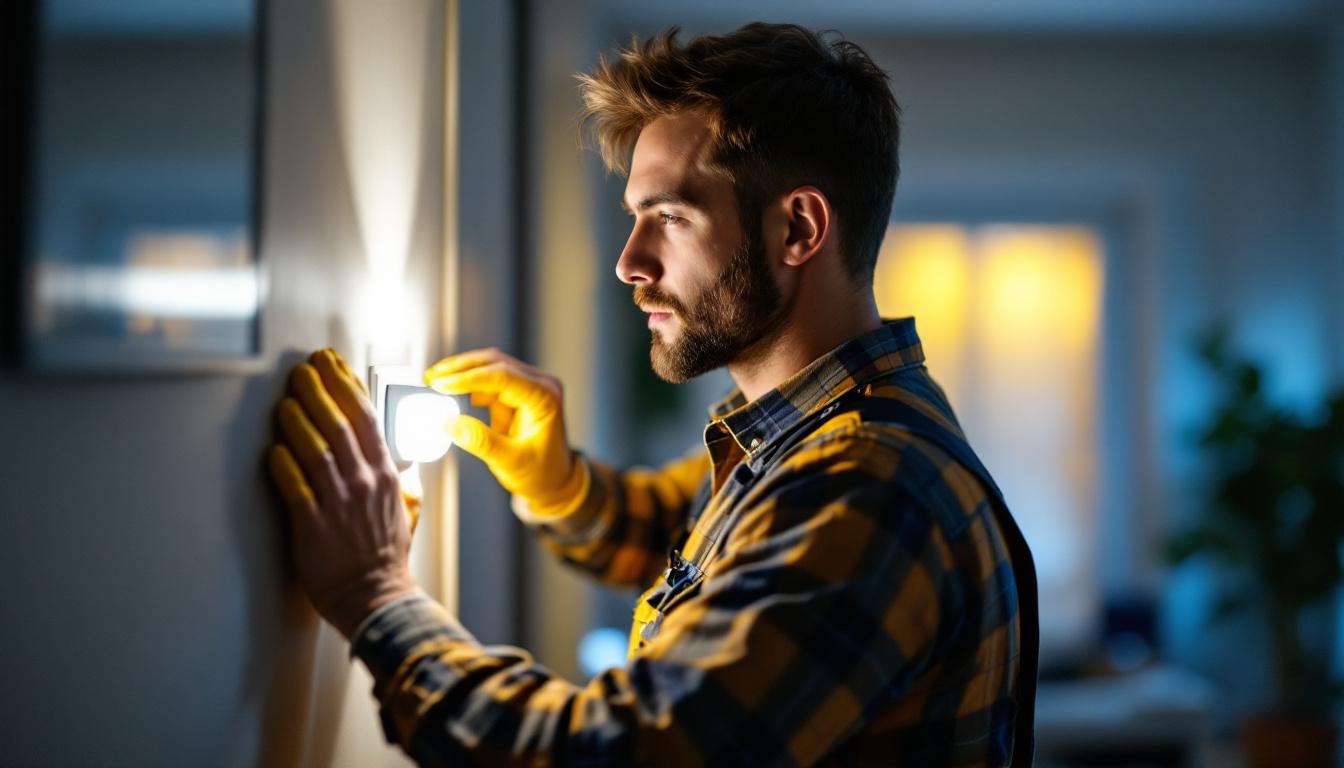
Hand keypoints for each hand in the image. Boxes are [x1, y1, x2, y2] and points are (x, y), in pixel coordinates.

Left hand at [268, 348, 418, 638]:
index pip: (367, 418)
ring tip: (285, 401)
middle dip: (318, 390)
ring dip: (297, 419)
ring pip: (316, 449)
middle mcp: (364, 482)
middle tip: (302, 370)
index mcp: (387, 475)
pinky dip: (283, 463)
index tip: (334, 364)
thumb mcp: (406, 509)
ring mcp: (339, 503)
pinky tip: (273, 448)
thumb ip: (399, 480)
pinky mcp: (312, 525)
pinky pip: (294, 486)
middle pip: (339, 424)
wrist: (376, 599)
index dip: (348, 385)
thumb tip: (397, 458)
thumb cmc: (387, 558)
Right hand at [424, 348, 583, 511]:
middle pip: (496, 363)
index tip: (440, 384)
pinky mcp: (515, 393)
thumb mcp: (510, 462)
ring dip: (461, 373)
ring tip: (433, 382)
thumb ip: (481, 442)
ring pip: (490, 367)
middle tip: (431, 378)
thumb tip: (449, 423)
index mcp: (545, 397)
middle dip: (461, 368)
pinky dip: (467, 385)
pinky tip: (447, 391)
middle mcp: (540, 384)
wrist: (554, 481)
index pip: (503, 376)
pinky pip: (487, 381)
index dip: (469, 378)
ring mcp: (528, 386)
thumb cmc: (540, 473)